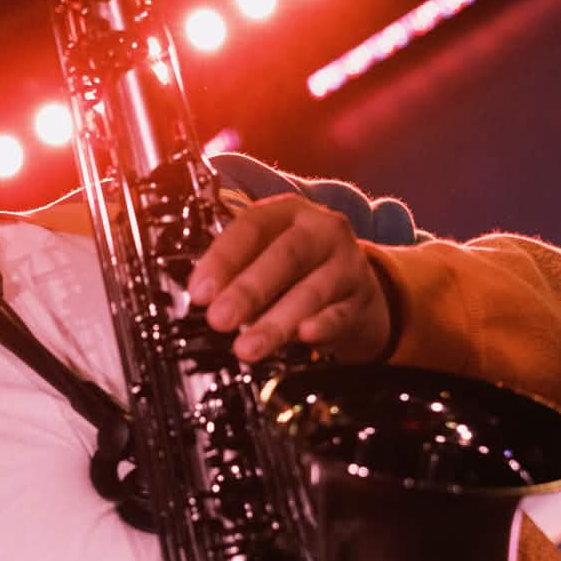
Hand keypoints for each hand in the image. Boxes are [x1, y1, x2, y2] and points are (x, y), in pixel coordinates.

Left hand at [187, 195, 391, 362]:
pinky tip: (304, 336)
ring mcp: (347, 265)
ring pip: (312, 291)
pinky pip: (340, 314)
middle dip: (248, 290)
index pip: (252, 228)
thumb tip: (206, 300)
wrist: (357, 293)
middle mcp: (322, 231)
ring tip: (247, 347)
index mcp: (289, 213)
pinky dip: (322, 326)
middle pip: (286, 256)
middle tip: (220, 320)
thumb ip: (238, 273)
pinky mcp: (361, 300)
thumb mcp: (268, 258)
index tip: (200, 293)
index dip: (223, 260)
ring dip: (276, 321)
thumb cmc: (301, 271)